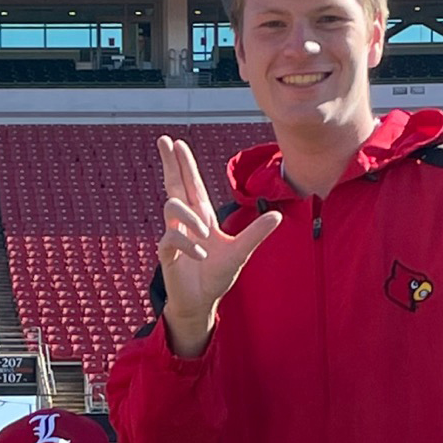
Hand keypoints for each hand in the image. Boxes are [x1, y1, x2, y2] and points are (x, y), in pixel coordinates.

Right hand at [156, 134, 281, 357]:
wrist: (202, 302)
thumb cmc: (217, 275)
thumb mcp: (241, 252)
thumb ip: (256, 233)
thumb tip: (277, 214)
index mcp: (202, 216)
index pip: (191, 184)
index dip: (185, 164)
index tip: (177, 142)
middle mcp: (185, 222)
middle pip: (174, 184)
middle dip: (170, 163)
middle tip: (164, 139)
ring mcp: (174, 235)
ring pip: (172, 208)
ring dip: (190, 219)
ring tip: (204, 237)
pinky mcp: (167, 253)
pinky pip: (171, 238)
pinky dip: (188, 245)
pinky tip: (200, 255)